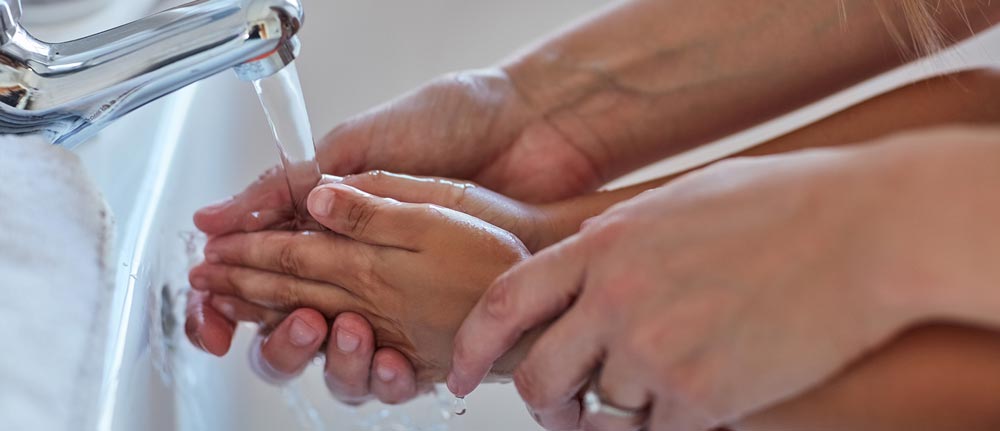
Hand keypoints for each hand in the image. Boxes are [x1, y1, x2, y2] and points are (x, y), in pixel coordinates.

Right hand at [186, 68, 603, 401]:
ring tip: (350, 331)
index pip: (264, 271)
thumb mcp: (367, 150)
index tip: (211, 294)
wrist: (534, 154)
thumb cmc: (455, 139)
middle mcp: (357, 276)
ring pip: (335, 361)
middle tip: (282, 323)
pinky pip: (393, 379)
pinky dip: (386, 377)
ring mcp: (392, 311)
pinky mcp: (430, 339)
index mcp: (334, 228)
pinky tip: (393, 359)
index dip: (230, 291)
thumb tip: (221, 215)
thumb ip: (297, 185)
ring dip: (331, 357)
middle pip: (289, 326)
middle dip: (273, 337)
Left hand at [449, 128, 999, 429]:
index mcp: (603, 244)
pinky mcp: (703, 394)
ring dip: (635, 402)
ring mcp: (657, 349)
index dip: (472, 346)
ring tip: (686, 365)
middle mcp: (616, 298)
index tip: (458, 378)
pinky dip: (675, 422)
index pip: (505, 302)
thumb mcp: (676, 202)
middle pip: (540, 377)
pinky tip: (709, 392)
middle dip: (547, 403)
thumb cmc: (780, 204)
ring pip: (609, 408)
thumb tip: (581, 271)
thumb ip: (617, 240)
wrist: (865, 229)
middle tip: (566, 410)